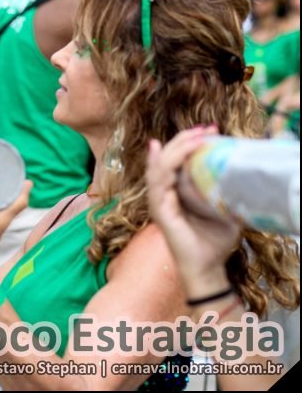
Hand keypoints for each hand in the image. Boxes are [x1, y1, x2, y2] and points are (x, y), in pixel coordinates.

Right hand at [146, 126, 238, 297]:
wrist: (208, 267)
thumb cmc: (214, 240)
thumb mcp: (223, 207)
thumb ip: (221, 190)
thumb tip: (237, 169)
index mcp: (175, 190)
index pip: (176, 158)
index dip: (190, 141)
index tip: (212, 129)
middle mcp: (163, 193)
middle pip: (165, 156)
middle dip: (185, 139)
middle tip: (207, 128)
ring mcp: (158, 201)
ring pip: (160, 166)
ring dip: (178, 148)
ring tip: (197, 137)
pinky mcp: (160, 210)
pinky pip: (158, 183)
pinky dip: (162, 166)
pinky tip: (166, 154)